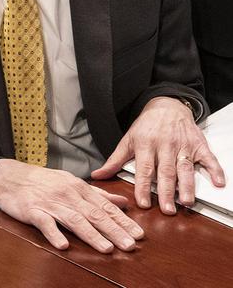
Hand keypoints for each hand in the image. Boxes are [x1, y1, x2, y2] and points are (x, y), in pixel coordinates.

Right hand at [0, 159, 143, 252]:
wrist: (9, 176)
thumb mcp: (71, 181)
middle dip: (113, 230)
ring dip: (91, 235)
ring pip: (74, 219)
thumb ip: (98, 194)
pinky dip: (54, 234)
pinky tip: (63, 244)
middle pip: (93, 214)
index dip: (122, 221)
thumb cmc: (41, 180)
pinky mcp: (32, 211)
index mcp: (77, 187)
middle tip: (129, 244)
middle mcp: (66, 195)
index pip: (104, 206)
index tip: (138, 234)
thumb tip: (123, 202)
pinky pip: (45, 223)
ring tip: (107, 248)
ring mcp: (49, 203)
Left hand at [91, 96, 224, 212]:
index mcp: (145, 145)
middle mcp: (165, 145)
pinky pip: (209, 158)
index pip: (144, 169)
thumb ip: (114, 160)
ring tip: (187, 202)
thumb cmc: (146, 126)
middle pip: (166, 172)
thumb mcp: (127, 140)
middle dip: (166, 192)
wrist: (166, 105)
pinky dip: (215, 170)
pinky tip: (219, 182)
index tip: (143, 203)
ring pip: (185, 167)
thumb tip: (97, 175)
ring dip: (187, 185)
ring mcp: (183, 145)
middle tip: (167, 210)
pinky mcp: (199, 144)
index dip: (143, 187)